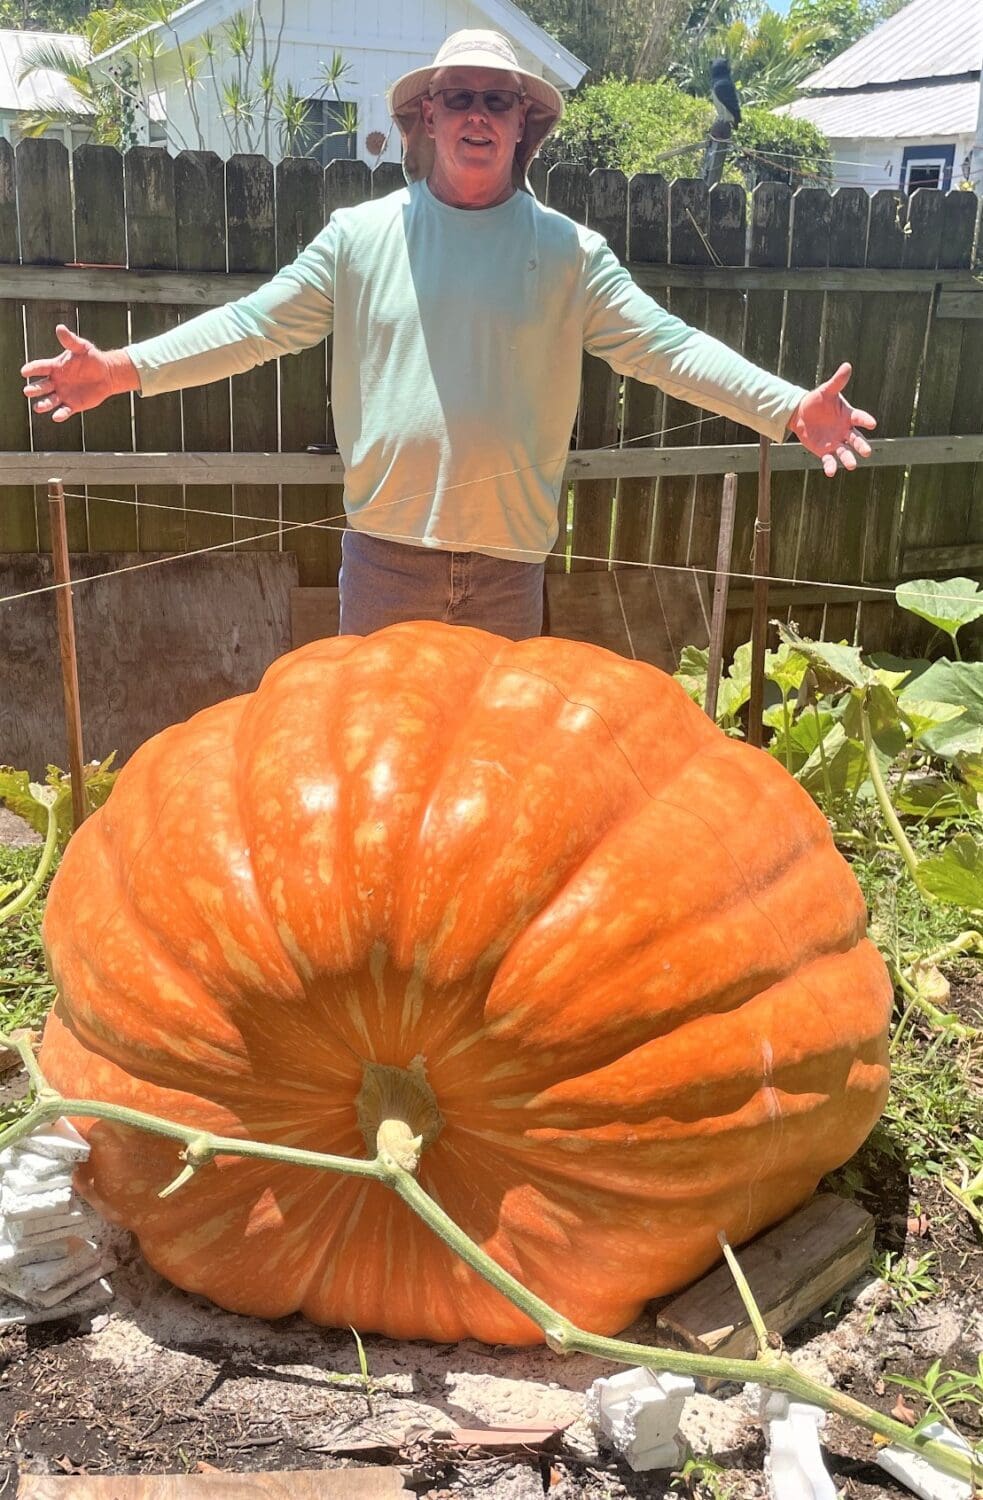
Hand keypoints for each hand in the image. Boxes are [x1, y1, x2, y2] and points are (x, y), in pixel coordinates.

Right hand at [21, 324, 135, 422]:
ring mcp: (63, 394)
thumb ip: (70, 341)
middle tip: (28, 391)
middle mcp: (56, 382)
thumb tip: (60, 328)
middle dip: (34, 389)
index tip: (24, 371)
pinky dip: (60, 414)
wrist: (107, 374)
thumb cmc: (92, 358)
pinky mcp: (73, 405)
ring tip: (38, 407)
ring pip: (50, 401)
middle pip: (41, 386)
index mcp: (55, 367)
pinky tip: (56, 416)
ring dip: (43, 404)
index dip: (32, 369)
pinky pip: (64, 411)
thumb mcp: (82, 347)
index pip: (40, 367)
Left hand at [787, 362, 875, 477]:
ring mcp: (836, 442)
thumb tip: (847, 365)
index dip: (866, 420)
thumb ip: (837, 381)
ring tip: (852, 465)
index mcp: (848, 415)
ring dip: (849, 459)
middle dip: (861, 445)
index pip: (860, 418)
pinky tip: (831, 472)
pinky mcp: (825, 451)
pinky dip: (831, 466)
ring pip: (845, 452)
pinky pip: (829, 460)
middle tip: (867, 452)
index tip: (872, 423)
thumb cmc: (817, 400)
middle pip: (856, 439)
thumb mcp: (826, 390)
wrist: (801, 414)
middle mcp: (845, 431)